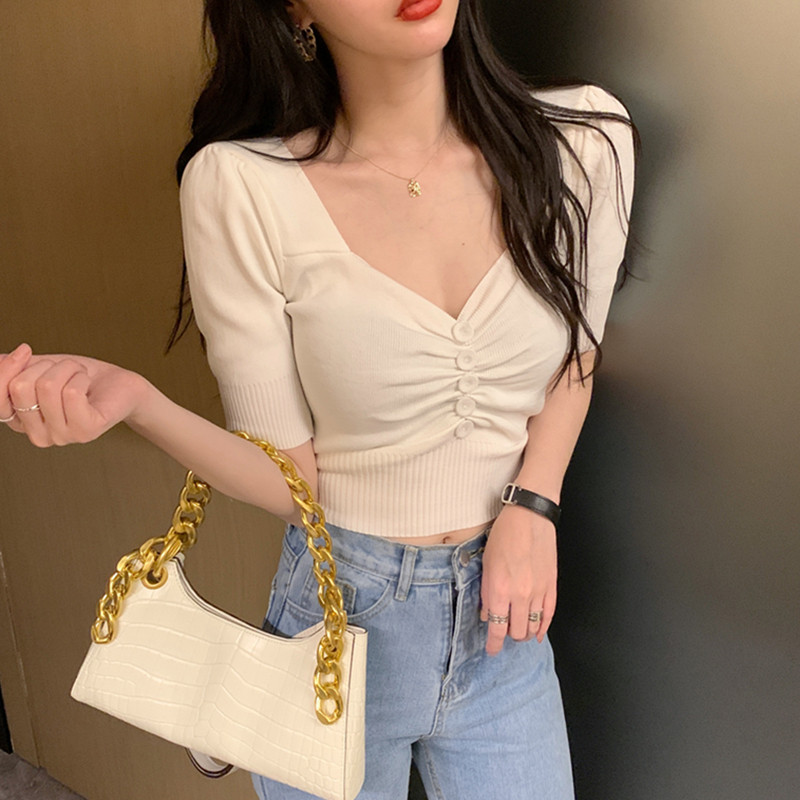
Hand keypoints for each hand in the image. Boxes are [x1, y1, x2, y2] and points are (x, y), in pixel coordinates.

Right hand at [0, 343, 147, 446]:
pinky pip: (72, 393)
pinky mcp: (86, 431)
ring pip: (48, 386)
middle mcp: (38, 435)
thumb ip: (14, 369)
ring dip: (67, 368)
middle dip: (45, 365)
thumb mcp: (40, 368)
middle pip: (20, 387)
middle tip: (65, 370)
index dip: (6, 368)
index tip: (25, 349)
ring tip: (79, 376)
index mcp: (21, 422)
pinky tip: (89, 384)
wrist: (121, 385)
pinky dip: (81, 377)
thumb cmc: (81, 377)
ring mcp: (62, 436)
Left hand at [480, 503, 557, 654]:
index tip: (491, 650)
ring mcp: (539, 592)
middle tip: (503, 633)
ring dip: (525, 633)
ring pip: (533, 627)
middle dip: (509, 637)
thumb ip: (486, 592)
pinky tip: (538, 633)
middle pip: (517, 632)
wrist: (530, 517)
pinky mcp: (552, 586)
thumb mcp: (486, 563)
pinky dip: (543, 627)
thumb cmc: (505, 535)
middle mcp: (520, 595)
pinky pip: (549, 615)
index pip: (497, 629)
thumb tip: (487, 614)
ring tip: (518, 631)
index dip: (494, 645)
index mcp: (500, 590)